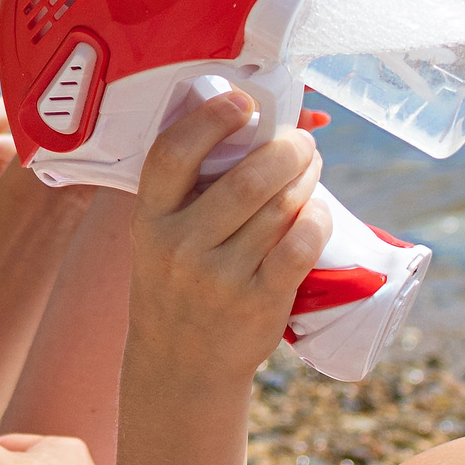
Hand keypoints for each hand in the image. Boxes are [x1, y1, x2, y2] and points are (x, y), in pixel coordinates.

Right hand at [126, 92, 330, 387]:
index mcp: (149, 219)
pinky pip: (300, 246)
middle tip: (300, 139)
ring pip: (279, 208)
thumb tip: (248, 124)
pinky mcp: (258, 302)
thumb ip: (187, 189)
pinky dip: (315, 217)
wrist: (181, 362)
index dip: (211, 119)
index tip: (243, 102)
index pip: (173, 154)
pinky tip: (316, 208)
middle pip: (246, 179)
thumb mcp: (158, 235)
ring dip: (305, 177)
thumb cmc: (175, 281)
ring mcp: (220, 278)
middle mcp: (179, 246)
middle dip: (286, 147)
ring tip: (310, 165)